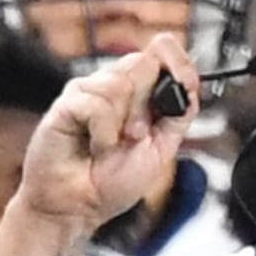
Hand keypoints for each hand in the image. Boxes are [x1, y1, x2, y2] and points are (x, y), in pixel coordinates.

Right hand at [16, 39, 190, 240]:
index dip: (178, 61)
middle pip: (142, 63)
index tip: (186, 85)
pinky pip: (97, 105)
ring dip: (122, 124)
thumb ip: (177, 117)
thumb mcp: (161, 150)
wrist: (78, 206)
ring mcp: (87, 90)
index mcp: (139, 91)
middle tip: (134, 137)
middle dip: (146, 108)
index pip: (161, 49)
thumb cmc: (110, 181)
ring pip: (119, 83)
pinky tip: (94, 147)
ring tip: (108, 146)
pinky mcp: (66, 103)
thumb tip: (189, 89)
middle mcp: (113, 84)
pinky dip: (102, 134)